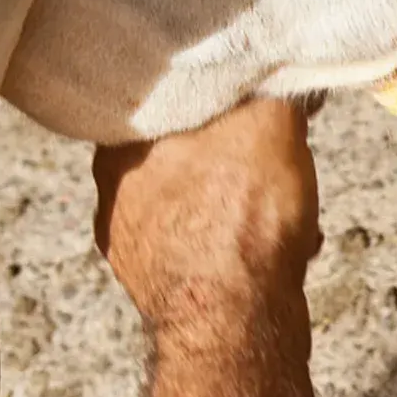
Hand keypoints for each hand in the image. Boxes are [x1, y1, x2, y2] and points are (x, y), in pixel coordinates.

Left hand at [93, 99, 321, 329]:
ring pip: (201, 209)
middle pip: (186, 156)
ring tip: (283, 216)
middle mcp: (113, 196)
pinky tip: (277, 256)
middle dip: (236, 161)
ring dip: (244, 210)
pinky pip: (210, 256)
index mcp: (120, 144)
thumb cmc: (241, 219)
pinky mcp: (163, 294)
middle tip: (275, 164)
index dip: (217, 104)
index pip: (165, 103)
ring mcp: (134, 250)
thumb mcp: (268, 125)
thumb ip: (268, 90)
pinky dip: (243, 253)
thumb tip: (278, 73)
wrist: (236, 322)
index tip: (251, 108)